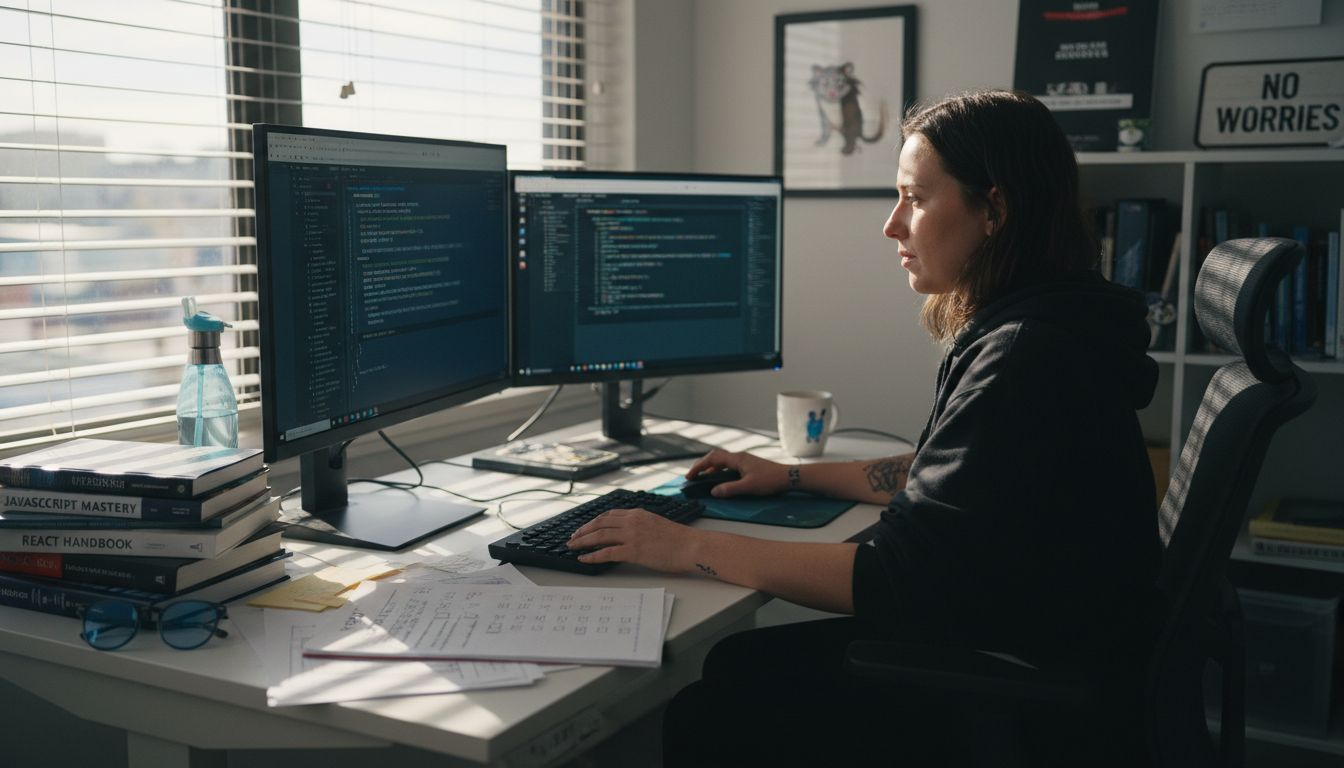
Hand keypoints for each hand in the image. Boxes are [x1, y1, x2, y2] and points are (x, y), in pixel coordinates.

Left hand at [567, 508, 697, 572]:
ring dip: (582, 541)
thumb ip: (641, 525)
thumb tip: (629, 534)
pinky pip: (606, 553)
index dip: (593, 522)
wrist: (691, 546)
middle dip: (583, 531)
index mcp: (637, 514)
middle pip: (600, 524)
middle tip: (572, 538)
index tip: (584, 527)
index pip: (609, 515)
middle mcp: (632, 522)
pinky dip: (592, 556)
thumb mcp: (656, 524)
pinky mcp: (633, 551)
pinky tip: (583, 559)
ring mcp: (631, 536)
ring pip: (599, 536)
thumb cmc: (679, 539)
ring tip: (572, 547)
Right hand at [685, 448, 788, 497]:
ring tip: (703, 478)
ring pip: (722, 461)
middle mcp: (739, 457)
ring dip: (711, 468)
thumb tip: (713, 491)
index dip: (699, 466)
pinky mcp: (749, 465)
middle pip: (715, 457)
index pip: (713, 459)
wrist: (788, 477)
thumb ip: (730, 489)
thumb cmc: (770, 480)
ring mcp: (744, 460)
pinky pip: (729, 465)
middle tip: (693, 476)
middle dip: (702, 466)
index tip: (690, 476)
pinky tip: (720, 479)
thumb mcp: (748, 487)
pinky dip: (720, 471)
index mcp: (737, 459)